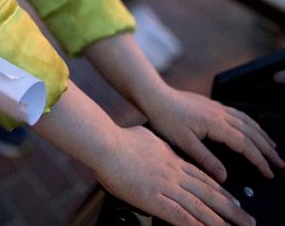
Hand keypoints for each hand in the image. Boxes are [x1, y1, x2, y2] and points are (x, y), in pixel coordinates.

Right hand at [97, 124, 254, 225]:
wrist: (107, 143)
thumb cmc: (122, 139)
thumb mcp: (148, 138)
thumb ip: (159, 147)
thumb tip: (161, 148)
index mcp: (173, 159)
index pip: (203, 178)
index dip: (221, 191)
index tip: (235, 201)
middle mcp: (175, 173)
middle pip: (208, 193)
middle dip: (230, 208)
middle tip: (248, 220)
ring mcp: (166, 186)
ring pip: (199, 206)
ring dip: (220, 220)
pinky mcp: (155, 199)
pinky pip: (180, 215)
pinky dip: (195, 225)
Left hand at [144, 86, 284, 182]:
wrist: (155, 95)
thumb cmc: (166, 118)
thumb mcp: (184, 143)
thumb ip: (205, 159)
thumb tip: (224, 176)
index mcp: (215, 124)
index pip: (245, 144)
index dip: (259, 159)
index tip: (269, 172)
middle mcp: (220, 114)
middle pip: (251, 132)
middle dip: (267, 148)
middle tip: (280, 164)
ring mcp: (217, 107)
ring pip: (247, 121)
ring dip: (262, 135)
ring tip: (273, 147)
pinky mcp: (212, 105)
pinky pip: (238, 114)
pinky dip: (251, 123)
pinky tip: (252, 128)